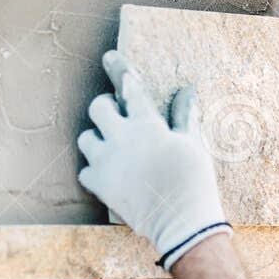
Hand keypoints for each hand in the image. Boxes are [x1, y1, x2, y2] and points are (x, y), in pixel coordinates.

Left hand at [77, 51, 229, 268]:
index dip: (119, 69)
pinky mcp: (99, 185)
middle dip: (106, 107)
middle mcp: (121, 138)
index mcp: (146, 124)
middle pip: (98, 108)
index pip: (129, 87)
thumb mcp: (192, 144)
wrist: (181, 221)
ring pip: (87, 138)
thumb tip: (188, 90)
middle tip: (116, 115)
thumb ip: (184, 116)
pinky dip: (94, 169)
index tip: (110, 57)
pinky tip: (109, 173)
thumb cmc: (193, 181)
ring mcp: (107, 162)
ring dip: (97, 138)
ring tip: (113, 147)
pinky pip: (85, 169)